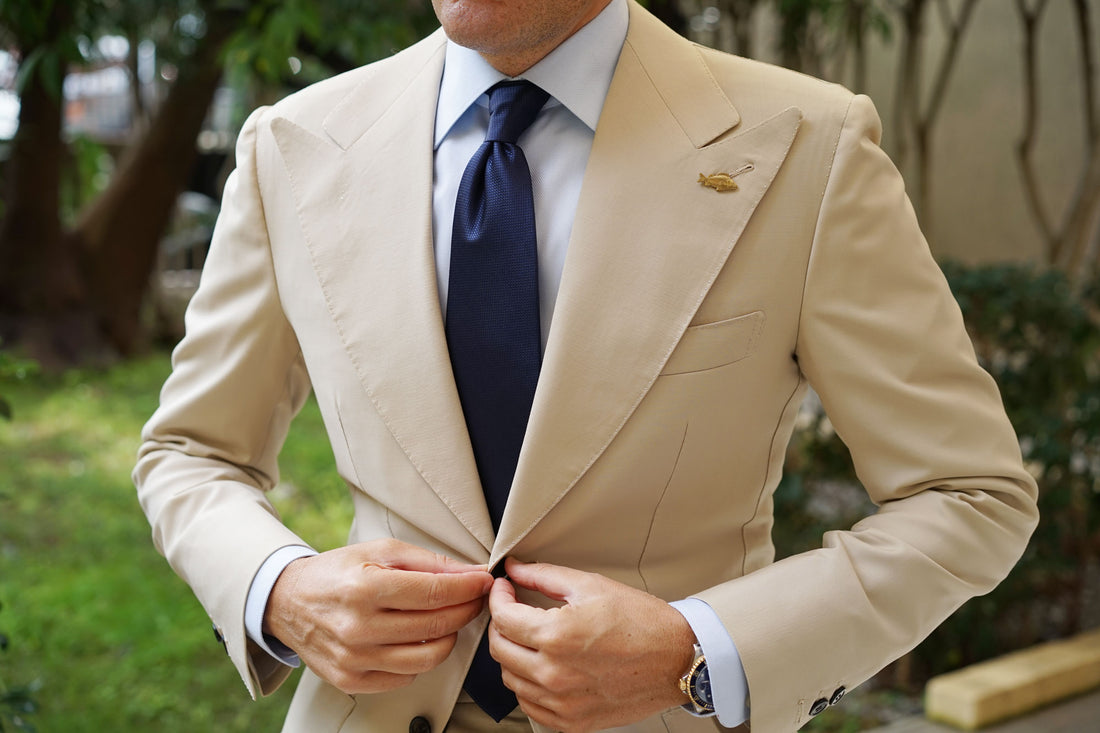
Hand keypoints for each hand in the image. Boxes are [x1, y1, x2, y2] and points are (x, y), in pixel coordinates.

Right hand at [264, 538, 492, 693]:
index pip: (435, 593)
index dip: (469, 588)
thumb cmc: (337, 573)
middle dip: (466, 609)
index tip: (484, 582)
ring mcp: (355, 659)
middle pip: (437, 626)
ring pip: (428, 658)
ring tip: (448, 619)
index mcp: (365, 589)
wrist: (288, 602)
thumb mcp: (381, 551)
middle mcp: (358, 628)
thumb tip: (471, 573)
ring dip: (449, 637)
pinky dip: (421, 658)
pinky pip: (406, 677)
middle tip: (474, 598)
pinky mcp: (351, 681)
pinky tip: (417, 639)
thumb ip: (429, 562)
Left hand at [487, 557, 695, 731]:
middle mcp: (554, 674)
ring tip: (528, 638)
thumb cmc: (642, 622)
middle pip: (500, 649)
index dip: (498, 597)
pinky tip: (541, 668)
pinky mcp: (572, 721)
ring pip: (510, 679)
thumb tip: (514, 568)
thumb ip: (544, 575)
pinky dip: (527, 686)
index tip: (504, 589)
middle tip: (512, 610)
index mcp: (556, 636)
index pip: (503, 617)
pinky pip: (530, 706)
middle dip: (500, 624)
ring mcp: (562, 702)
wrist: (677, 660)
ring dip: (512, 655)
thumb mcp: (591, 586)